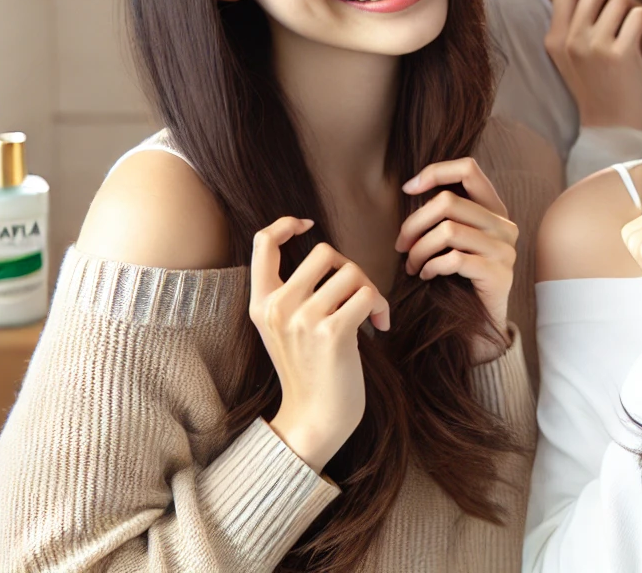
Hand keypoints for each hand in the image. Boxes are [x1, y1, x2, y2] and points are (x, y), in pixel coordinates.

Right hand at [250, 216, 390, 471]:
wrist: (315, 418)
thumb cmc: (310, 370)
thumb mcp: (285, 328)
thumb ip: (293, 293)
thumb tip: (325, 255)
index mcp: (261, 303)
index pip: (262, 242)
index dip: (285, 224)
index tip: (307, 225)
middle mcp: (277, 307)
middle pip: (324, 252)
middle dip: (350, 268)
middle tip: (358, 295)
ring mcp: (303, 319)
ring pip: (352, 273)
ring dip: (370, 291)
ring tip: (370, 315)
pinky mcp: (332, 332)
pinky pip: (368, 294)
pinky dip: (381, 307)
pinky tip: (380, 326)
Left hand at [398, 158, 519, 361]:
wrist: (480, 325)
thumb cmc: (458, 279)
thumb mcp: (454, 240)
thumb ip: (446, 214)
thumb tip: (412, 187)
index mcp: (495, 210)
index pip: (469, 169)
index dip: (435, 172)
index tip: (408, 189)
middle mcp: (504, 225)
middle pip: (448, 202)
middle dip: (414, 223)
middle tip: (400, 245)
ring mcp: (505, 250)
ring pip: (447, 231)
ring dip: (419, 250)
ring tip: (412, 266)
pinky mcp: (498, 274)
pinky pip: (454, 259)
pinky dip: (432, 266)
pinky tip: (427, 275)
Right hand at [545, 0, 641, 129]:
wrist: (613, 130)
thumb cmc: (601, 90)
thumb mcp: (575, 58)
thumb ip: (577, 27)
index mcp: (555, 39)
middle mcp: (570, 41)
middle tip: (628, 1)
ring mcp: (593, 48)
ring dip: (634, 3)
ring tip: (639, 20)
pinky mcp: (619, 56)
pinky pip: (637, 14)